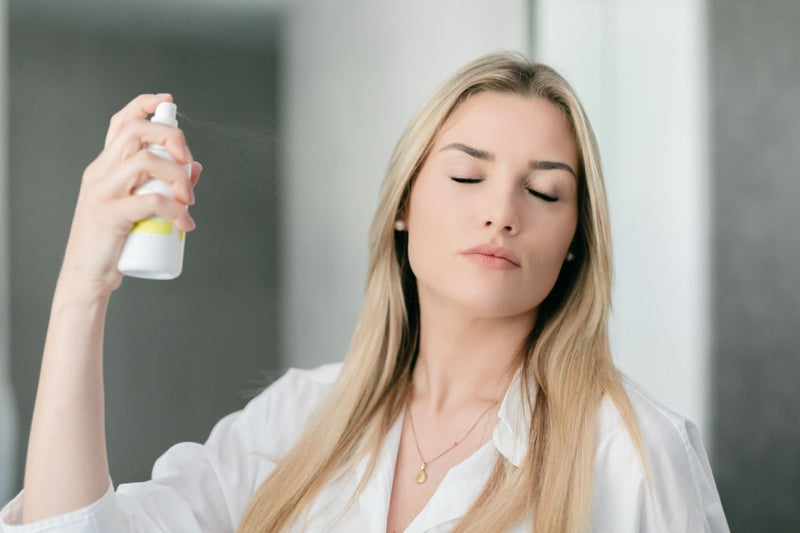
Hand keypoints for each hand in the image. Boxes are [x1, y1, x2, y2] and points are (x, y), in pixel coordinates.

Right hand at [58, 93, 201, 296]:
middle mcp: (100, 173)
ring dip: (177, 176)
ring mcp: (102, 192)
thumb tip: (196, 166)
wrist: (88, 276)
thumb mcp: (139, 208)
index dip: (143, 105)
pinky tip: (185, 223)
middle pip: (136, 132)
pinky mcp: (108, 215)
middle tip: (189, 161)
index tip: (168, 102)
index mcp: (105, 166)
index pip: (121, 123)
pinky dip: (174, 209)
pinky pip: (149, 201)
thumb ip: (165, 186)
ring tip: (189, 201)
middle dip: (171, 138)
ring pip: (145, 161)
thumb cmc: (114, 242)